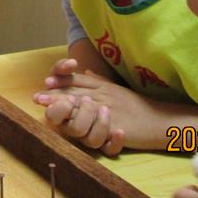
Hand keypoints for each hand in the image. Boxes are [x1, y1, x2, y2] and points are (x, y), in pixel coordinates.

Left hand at [34, 67, 168, 152]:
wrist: (160, 119)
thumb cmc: (138, 106)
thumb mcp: (118, 90)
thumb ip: (101, 81)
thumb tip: (87, 72)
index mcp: (104, 87)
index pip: (79, 82)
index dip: (62, 81)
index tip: (46, 81)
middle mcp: (105, 95)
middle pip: (77, 93)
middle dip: (56, 95)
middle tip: (38, 97)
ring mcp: (110, 109)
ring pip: (83, 107)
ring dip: (65, 108)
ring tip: (50, 109)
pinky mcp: (117, 124)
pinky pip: (99, 125)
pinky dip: (86, 123)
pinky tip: (74, 124)